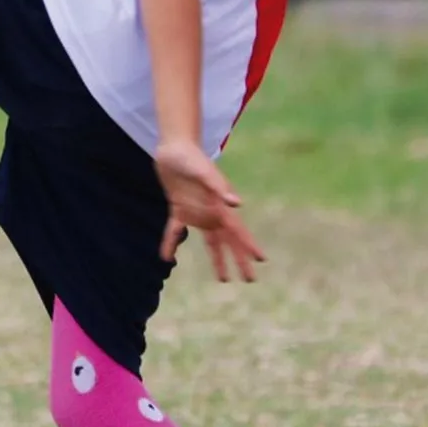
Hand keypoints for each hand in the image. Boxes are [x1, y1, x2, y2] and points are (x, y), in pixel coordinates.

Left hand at [154, 139, 265, 282]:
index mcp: (220, 205)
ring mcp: (196, 211)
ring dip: (217, 258)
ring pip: (210, 241)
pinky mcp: (179, 207)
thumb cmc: (191, 158)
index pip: (238, 230)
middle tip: (249, 279)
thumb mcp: (204, 172)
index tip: (261, 260)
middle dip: (239, 259)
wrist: (174, 147)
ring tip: (223, 279)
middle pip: (228, 240)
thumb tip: (238, 204)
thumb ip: (219, 187)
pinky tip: (166, 257)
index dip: (249, 245)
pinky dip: (171, 243)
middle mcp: (212, 211)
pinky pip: (176, 230)